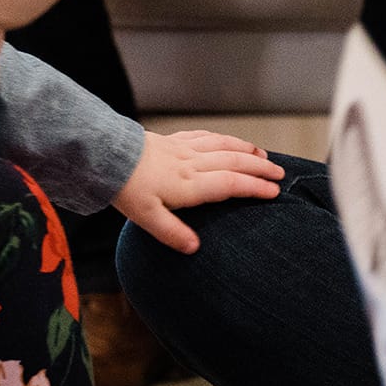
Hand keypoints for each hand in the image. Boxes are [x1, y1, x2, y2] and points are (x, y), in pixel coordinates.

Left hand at [113, 130, 285, 253]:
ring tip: (264, 156)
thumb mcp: (146, 218)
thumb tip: (195, 248)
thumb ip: (172, 233)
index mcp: (189, 185)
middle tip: (280, 174)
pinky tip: (230, 142)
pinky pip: (207, 137)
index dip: (254, 188)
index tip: (274, 192)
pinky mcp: (174, 140)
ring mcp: (184, 149)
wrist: (106, 155)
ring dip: (247, 151)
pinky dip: (224, 139)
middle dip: (260, 168)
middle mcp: (192, 164)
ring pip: (223, 146)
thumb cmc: (126, 188)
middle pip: (234, 163)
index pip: (231, 184)